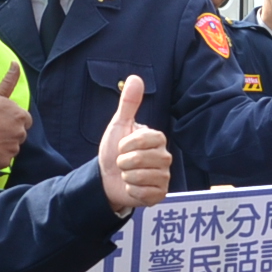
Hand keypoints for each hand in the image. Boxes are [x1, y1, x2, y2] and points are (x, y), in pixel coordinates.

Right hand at [0, 64, 32, 171]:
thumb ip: (9, 81)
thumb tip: (15, 63)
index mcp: (20, 115)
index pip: (25, 121)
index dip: (13, 121)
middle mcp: (20, 131)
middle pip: (19, 135)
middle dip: (8, 134)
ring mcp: (13, 148)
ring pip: (12, 148)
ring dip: (2, 146)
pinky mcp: (5, 161)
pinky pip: (4, 161)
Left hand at [98, 75, 172, 213]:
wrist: (107, 178)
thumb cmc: (114, 150)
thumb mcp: (119, 125)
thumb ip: (128, 103)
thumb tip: (136, 77)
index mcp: (158, 139)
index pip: (144, 139)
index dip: (126, 144)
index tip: (121, 146)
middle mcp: (165, 157)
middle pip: (141, 159)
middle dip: (123, 161)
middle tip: (122, 162)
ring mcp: (164, 177)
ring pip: (141, 176)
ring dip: (126, 176)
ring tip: (126, 174)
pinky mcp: (160, 194)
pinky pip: (144, 192)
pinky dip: (132, 190)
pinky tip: (132, 187)